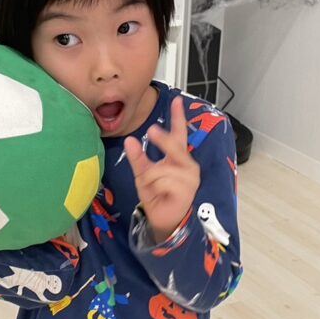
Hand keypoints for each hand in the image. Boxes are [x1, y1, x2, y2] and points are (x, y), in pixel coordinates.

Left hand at [124, 97, 200, 242]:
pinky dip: (156, 188)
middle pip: (175, 145)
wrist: (162, 218)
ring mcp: (189, 177)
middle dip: (162, 139)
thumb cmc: (156, 194)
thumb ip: (138, 158)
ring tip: (154, 188)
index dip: (178, 117)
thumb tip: (129, 140)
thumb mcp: (143, 173)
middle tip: (152, 130)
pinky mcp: (187, 190)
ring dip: (151, 179)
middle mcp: (187, 164)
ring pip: (162, 168)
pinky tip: (160, 194)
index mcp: (178, 157)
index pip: (179, 133)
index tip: (176, 100)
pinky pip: (164, 181)